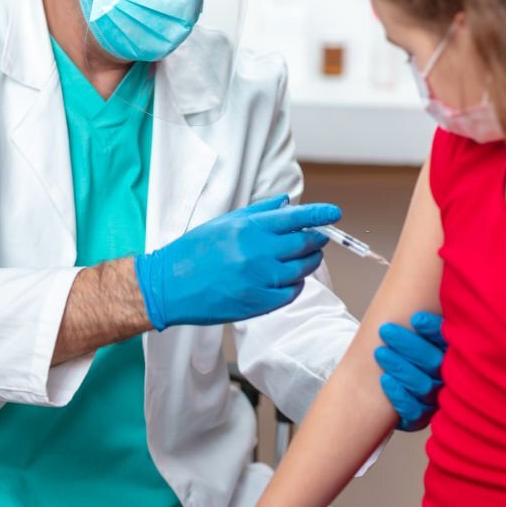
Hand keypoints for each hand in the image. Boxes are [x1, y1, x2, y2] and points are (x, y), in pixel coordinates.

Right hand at [134, 194, 340, 328]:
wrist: (170, 285)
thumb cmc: (195, 251)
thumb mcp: (225, 222)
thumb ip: (259, 212)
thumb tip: (286, 202)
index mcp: (250, 228)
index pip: (296, 218)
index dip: (320, 215)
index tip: (335, 214)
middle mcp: (258, 252)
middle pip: (305, 244)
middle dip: (317, 239)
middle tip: (319, 238)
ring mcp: (259, 279)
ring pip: (302, 270)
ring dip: (309, 262)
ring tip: (305, 258)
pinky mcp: (257, 303)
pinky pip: (291, 293)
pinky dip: (296, 285)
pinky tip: (290, 280)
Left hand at [376, 311, 445, 430]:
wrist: (382, 383)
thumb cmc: (401, 350)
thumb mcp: (411, 328)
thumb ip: (417, 311)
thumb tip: (427, 265)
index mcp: (449, 352)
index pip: (447, 341)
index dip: (434, 330)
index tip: (415, 318)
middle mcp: (448, 376)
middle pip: (434, 363)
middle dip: (409, 346)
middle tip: (385, 331)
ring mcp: (436, 398)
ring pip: (424, 386)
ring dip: (401, 368)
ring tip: (379, 352)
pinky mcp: (421, 416)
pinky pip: (415, 412)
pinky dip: (399, 397)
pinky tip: (384, 381)